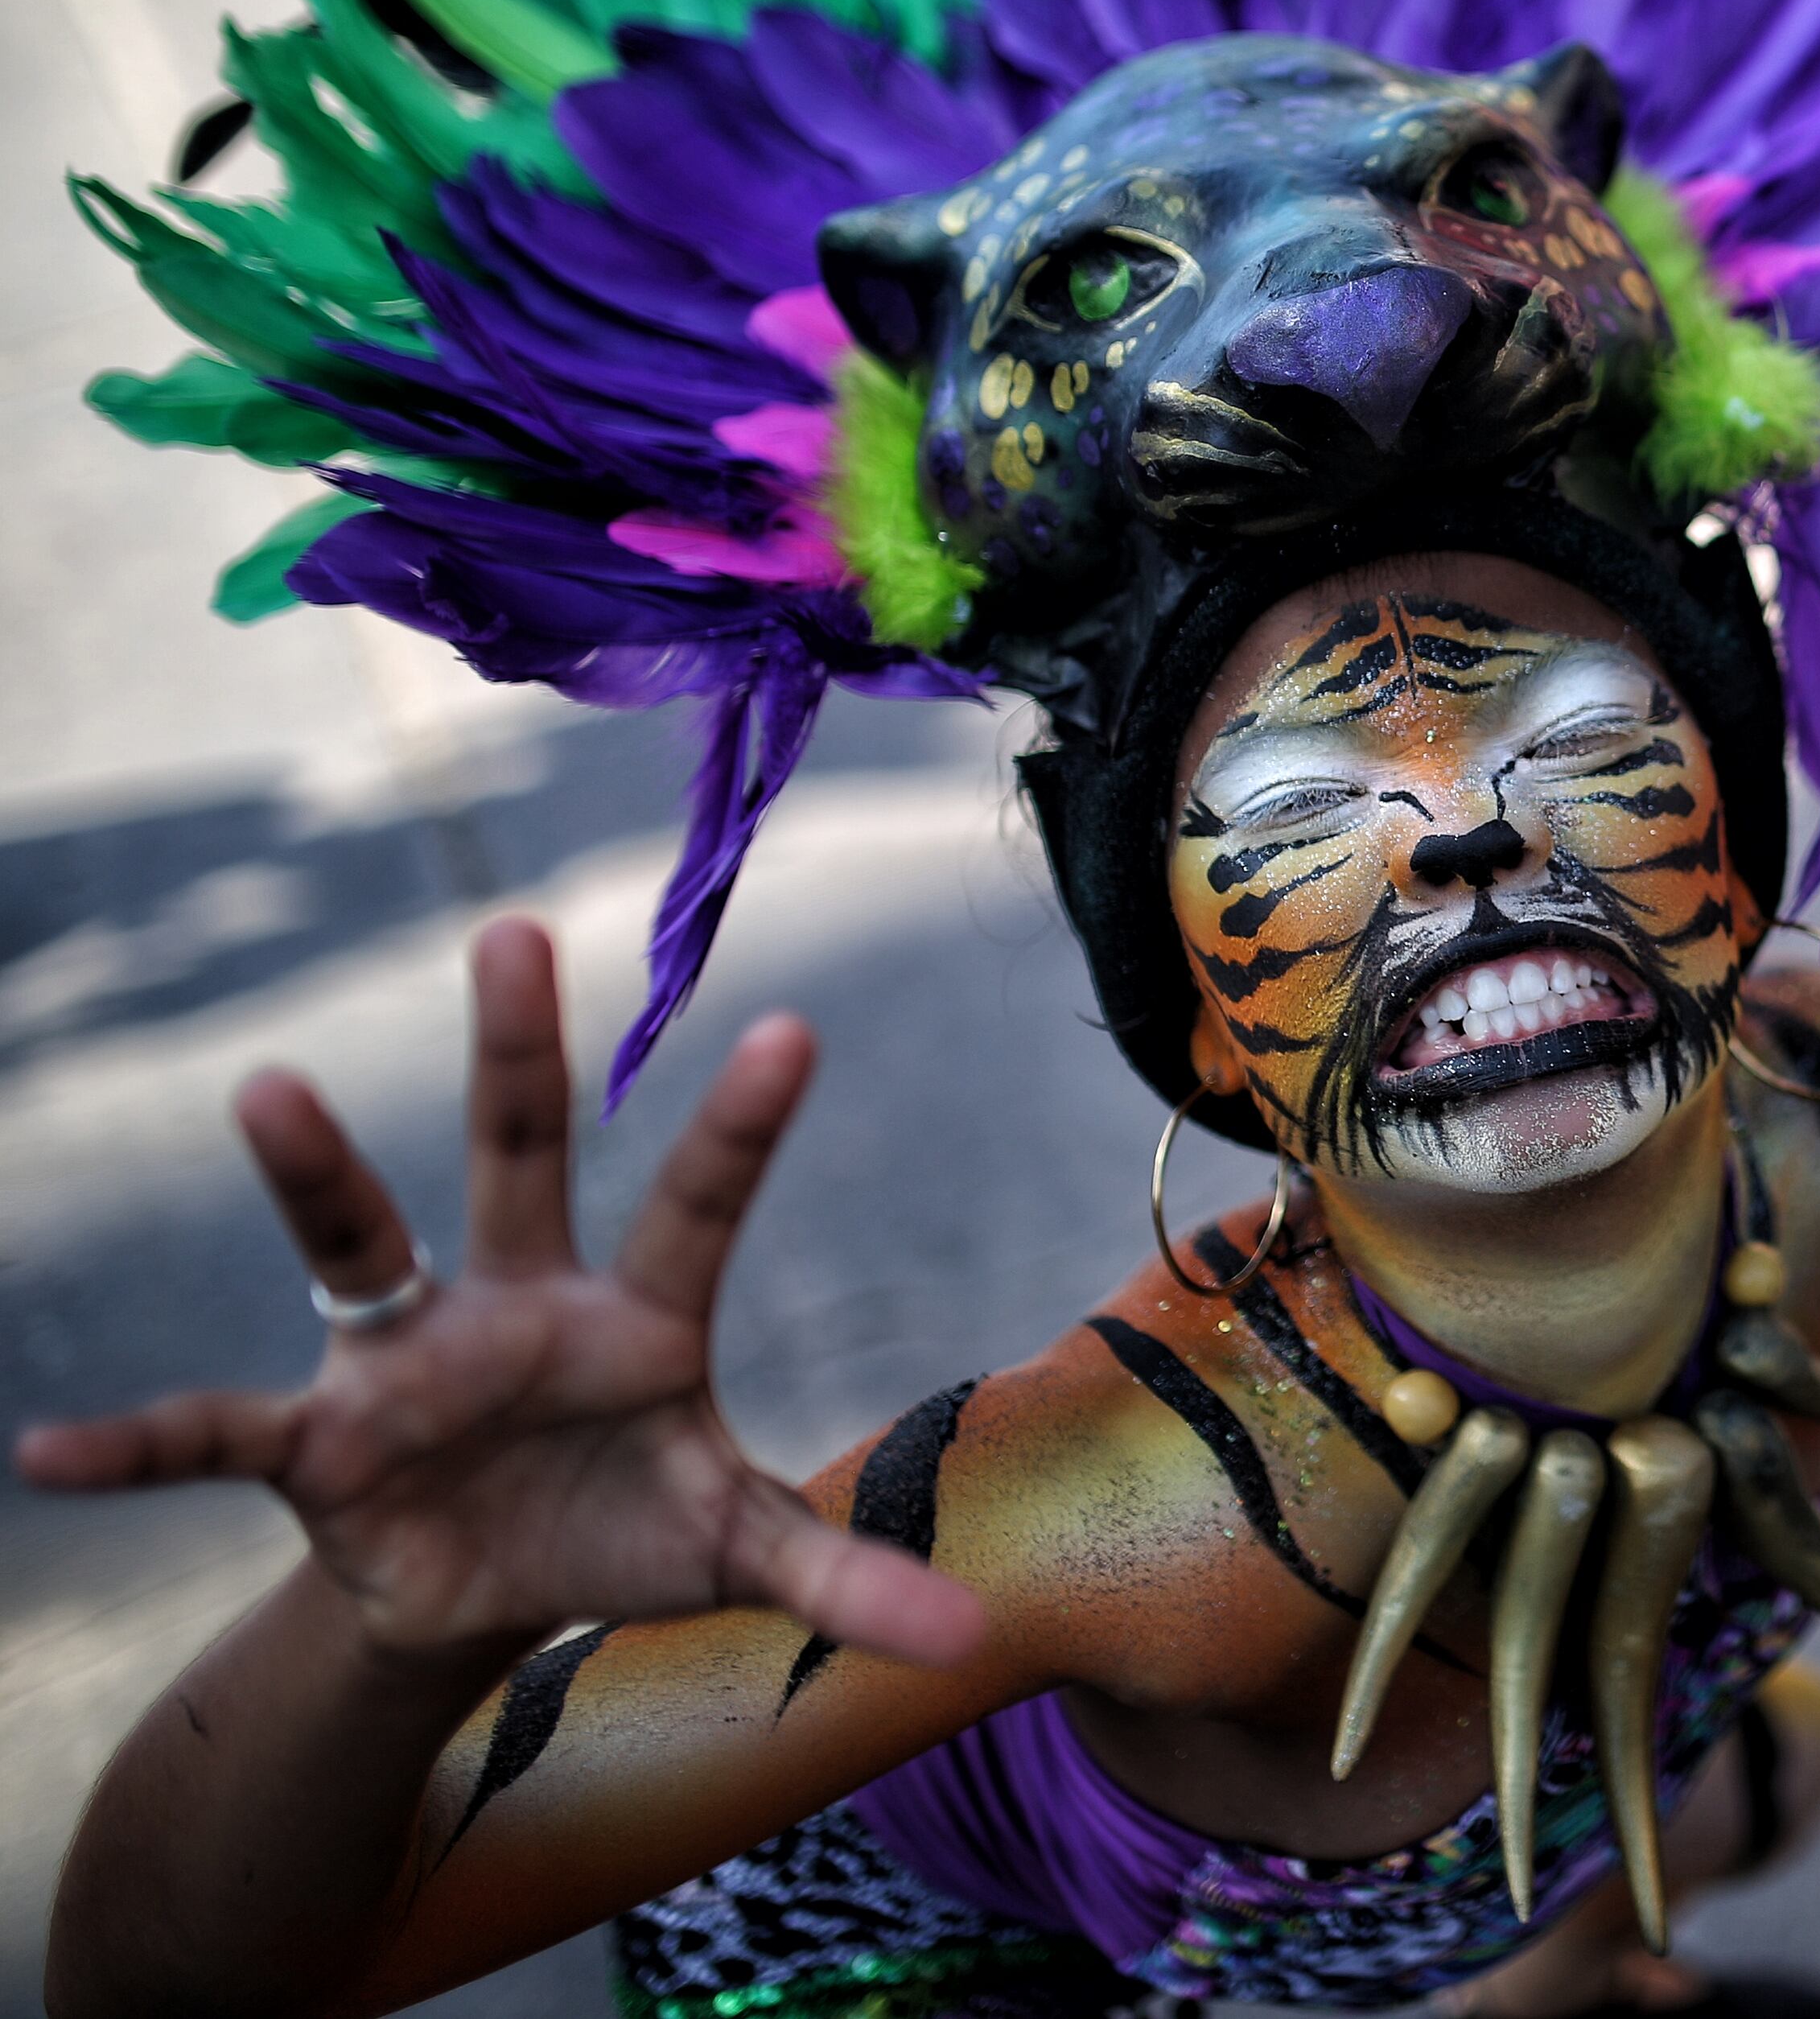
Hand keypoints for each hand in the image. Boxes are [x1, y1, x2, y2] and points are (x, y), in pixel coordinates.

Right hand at [13, 921, 984, 1668]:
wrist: (498, 1595)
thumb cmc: (628, 1531)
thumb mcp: (736, 1556)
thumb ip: (845, 1582)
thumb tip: (976, 1642)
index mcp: (638, 1317)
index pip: (702, 1205)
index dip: (744, 1127)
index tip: (795, 1029)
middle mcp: (515, 1302)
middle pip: (521, 1153)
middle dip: (517, 1050)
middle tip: (515, 927)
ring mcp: (407, 1358)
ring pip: (359, 1239)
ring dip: (316, 1169)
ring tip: (271, 1086)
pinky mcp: (318, 1443)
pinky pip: (213, 1435)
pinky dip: (137, 1447)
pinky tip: (50, 1452)